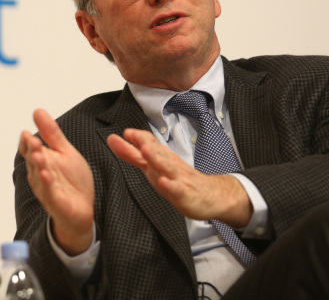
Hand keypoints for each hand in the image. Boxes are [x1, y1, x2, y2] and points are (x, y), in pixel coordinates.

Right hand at [18, 109, 94, 254]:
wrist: (82, 209)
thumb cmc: (72, 180)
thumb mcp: (65, 152)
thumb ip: (52, 133)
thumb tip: (37, 111)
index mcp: (42, 161)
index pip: (29, 149)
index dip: (27, 143)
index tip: (26, 133)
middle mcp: (40, 174)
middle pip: (34, 161)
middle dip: (33, 151)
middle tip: (33, 140)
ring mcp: (47, 189)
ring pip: (39, 177)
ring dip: (38, 167)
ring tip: (38, 156)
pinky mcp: (57, 203)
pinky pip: (50, 194)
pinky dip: (48, 186)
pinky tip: (47, 176)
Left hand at [107, 128, 252, 226]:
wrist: (211, 195)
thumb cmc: (180, 178)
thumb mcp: (153, 165)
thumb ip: (133, 153)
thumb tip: (116, 139)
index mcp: (161, 158)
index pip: (149, 143)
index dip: (136, 138)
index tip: (120, 134)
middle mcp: (169, 165)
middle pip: (157, 152)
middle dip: (144, 143)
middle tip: (131, 134)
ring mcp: (178, 179)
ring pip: (167, 167)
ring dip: (156, 158)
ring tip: (145, 150)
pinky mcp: (186, 194)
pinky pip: (178, 190)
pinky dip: (171, 186)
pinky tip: (164, 182)